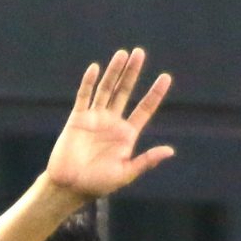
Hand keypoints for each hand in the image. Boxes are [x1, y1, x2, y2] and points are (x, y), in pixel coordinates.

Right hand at [43, 48, 174, 202]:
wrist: (70, 187)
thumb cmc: (98, 184)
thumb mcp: (126, 173)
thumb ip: (146, 161)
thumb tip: (170, 151)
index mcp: (126, 134)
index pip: (144, 109)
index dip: (155, 93)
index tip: (166, 77)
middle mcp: (112, 122)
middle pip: (125, 91)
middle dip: (132, 73)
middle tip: (140, 53)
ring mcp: (94, 118)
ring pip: (106, 89)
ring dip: (114, 72)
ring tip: (122, 54)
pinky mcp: (77, 119)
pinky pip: (84, 97)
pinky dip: (88, 83)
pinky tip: (95, 69)